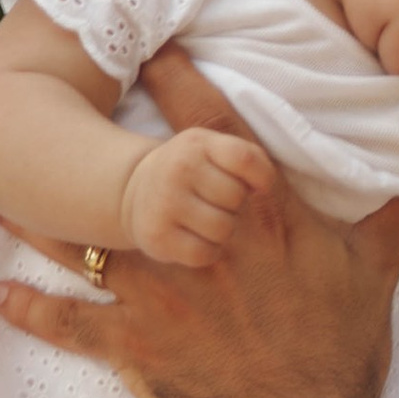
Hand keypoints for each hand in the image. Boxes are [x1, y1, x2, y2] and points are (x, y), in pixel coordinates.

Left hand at [0, 53, 398, 397]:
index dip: (179, 80)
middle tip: (52, 101)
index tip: (151, 47)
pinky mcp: (130, 346)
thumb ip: (396, 217)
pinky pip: (66, 325)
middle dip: (88, 137)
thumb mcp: (375, 273)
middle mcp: (194, 240)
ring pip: (79, 241)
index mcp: (255, 212)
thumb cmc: (341, 349)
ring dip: (34, 218)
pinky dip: (29, 312)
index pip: (211, 128)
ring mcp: (155, 292)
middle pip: (127, 172)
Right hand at [117, 120, 272, 268]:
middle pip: (236, 197)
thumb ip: (248, 159)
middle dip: (234, 205)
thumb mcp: (214, 150)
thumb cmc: (192, 172)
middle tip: (214, 201)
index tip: (257, 187)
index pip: (244, 158)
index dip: (262, 177)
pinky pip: (204, 253)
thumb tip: (263, 187)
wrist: (135, 190)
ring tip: (204, 219)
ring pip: (223, 228)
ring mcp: (165, 202)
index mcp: (198, 144)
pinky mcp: (156, 235)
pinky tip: (195, 238)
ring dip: (222, 230)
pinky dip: (207, 251)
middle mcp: (179, 168)